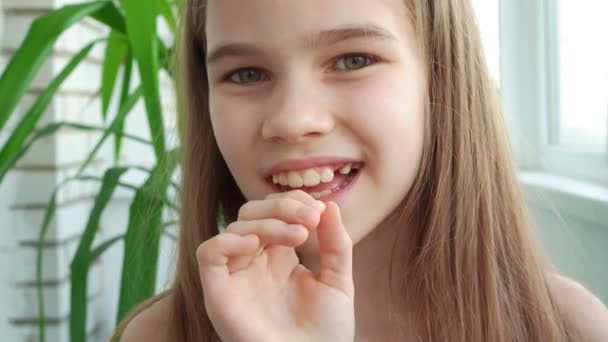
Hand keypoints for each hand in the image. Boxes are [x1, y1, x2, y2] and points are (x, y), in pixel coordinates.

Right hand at [196, 190, 354, 341]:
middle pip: (252, 213)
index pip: (274, 212)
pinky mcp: (219, 293)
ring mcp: (237, 276)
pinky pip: (208, 254)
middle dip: (282, 207)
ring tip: (298, 236)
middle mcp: (255, 263)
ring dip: (267, 223)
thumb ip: (336, 244)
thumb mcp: (338, 281)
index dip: (293, 202)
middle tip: (310, 219)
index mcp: (280, 257)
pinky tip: (256, 246)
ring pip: (236, 227)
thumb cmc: (326, 333)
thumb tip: (330, 206)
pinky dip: (228, 241)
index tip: (318, 212)